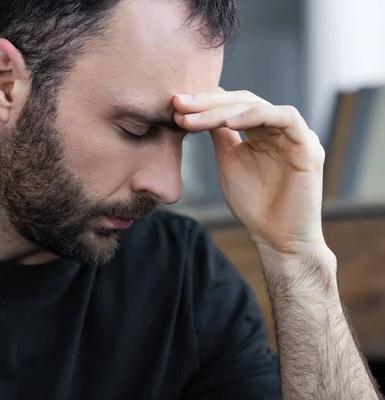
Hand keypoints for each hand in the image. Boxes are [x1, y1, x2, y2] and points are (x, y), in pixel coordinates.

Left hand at [173, 90, 327, 258]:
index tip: (175, 106)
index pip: (232, 105)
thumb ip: (220, 134)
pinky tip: (229, 123)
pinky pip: (285, 118)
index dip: (204, 103)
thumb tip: (198, 109)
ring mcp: (296, 135)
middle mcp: (280, 127)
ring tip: (194, 117)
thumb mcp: (228, 160)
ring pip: (258, 106)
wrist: (275, 237)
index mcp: (262, 130)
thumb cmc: (254, 202)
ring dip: (223, 110)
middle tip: (179, 104)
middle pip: (243, 100)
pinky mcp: (308, 147)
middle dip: (208, 102)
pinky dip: (256, 116)